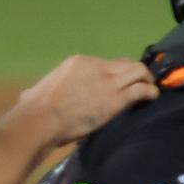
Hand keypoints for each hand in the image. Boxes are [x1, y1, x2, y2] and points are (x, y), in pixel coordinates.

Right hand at [11, 56, 157, 147]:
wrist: (40, 120)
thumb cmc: (32, 110)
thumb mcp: (36, 91)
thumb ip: (40, 90)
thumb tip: (30, 94)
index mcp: (77, 62)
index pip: (105, 62)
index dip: (114, 72)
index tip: (116, 82)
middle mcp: (97, 66)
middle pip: (125, 64)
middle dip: (134, 72)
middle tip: (139, 83)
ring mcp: (109, 81)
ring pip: (138, 72)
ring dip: (147, 79)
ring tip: (150, 88)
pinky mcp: (117, 98)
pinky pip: (142, 90)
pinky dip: (150, 92)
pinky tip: (153, 97)